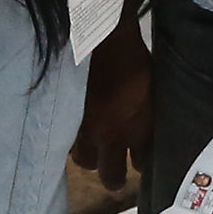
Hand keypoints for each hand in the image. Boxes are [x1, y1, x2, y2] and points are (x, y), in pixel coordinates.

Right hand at [71, 21, 154, 185]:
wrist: (99, 37)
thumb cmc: (131, 58)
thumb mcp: (150, 90)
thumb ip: (147, 117)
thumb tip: (146, 133)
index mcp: (134, 129)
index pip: (141, 165)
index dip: (142, 164)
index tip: (141, 159)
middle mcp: (107, 137)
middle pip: (109, 176)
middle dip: (112, 174)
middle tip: (113, 163)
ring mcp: (82, 130)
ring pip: (83, 160)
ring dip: (89, 156)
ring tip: (92, 144)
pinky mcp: (62, 119)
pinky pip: (64, 141)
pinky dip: (70, 138)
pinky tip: (73, 127)